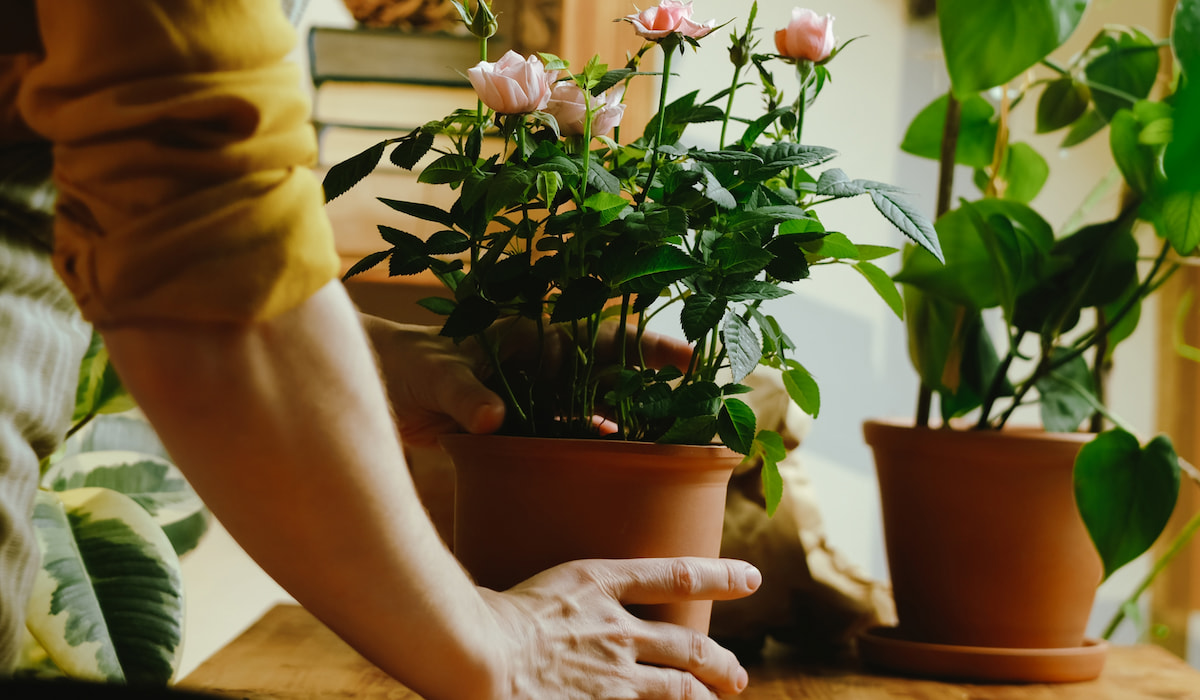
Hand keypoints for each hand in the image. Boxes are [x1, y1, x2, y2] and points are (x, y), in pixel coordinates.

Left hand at [362, 315, 692, 445]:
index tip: (687, 358)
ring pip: (597, 396)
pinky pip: (569, 425)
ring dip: (630, 407)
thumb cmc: (403, 364)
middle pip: (612, 365)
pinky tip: (614, 448)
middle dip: (656, 375)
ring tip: (671, 426)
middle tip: (700, 393)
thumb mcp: (432, 374)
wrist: (378, 387)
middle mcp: (542, 360)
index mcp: (531, 336)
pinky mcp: (523, 418)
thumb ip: (463, 391)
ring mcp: (535, 390)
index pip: (601, 336)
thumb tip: (493, 417)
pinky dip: (593, 435)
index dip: (646, 345)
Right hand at [479, 557, 761, 698]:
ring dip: (703, 697)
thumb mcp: (528, 589)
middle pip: (686, 643)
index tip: (750, 579)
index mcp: (597, 581)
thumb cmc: (480, 616)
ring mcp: (614, 673)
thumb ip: (561, 598)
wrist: (474, 653)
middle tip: (736, 674)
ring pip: (677, 688)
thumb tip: (562, 609)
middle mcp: (617, 627)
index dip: (718, 576)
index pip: (674, 573)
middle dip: (717, 660)